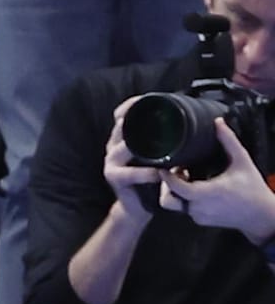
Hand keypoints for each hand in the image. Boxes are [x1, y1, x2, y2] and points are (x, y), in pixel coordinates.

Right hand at [104, 97, 161, 222]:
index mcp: (124, 138)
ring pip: (125, 147)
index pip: (123, 114)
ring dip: (141, 146)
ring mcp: (111, 161)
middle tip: (157, 116)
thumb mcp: (158, 156)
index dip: (132, 104)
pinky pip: (129, 173)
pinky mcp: (114, 177)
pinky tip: (156, 172)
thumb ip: (165, 140)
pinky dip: (144, 173)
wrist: (138, 207)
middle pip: (121, 126)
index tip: (147, 97)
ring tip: (159, 145)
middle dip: (135, 119)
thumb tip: (191, 120)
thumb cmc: (152, 179)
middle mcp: (114, 146)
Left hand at [158, 118, 274, 243]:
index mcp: (206, 193)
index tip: (163, 165)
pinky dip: (186, 198)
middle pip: (167, 199)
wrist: (262, 215)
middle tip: (177, 172)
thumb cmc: (253, 189)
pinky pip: (185, 209)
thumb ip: (228, 141)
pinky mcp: (201, 220)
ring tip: (188, 177)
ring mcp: (199, 216)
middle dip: (167, 186)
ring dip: (177, 191)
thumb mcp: (242, 161)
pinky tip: (197, 186)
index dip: (166, 175)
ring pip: (176, 205)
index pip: (175, 186)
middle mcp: (199, 207)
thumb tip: (218, 123)